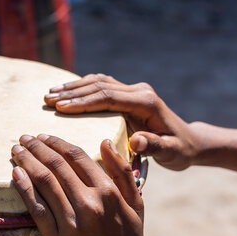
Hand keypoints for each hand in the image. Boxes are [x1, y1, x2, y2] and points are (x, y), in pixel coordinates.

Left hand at [11, 134, 178, 235]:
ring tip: (16, 151)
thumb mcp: (136, 205)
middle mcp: (88, 203)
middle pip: (56, 165)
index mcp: (108, 192)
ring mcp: (71, 222)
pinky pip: (35, 208)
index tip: (44, 136)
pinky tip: (15, 174)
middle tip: (24, 138)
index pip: (76, 156)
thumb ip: (122, 172)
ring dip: (26, 161)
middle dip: (36, 147)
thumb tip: (106, 141)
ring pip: (43, 182)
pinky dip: (24, 188)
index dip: (56, 142)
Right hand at [44, 74, 197, 170]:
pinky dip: (82, 87)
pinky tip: (65, 92)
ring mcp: (133, 90)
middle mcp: (139, 91)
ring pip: (98, 82)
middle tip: (47, 100)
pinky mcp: (128, 93)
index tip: (60, 108)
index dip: (83, 102)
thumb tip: (138, 142)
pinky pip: (101, 85)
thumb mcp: (171, 153)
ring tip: (49, 94)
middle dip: (71, 93)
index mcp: (146, 103)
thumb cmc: (179, 150)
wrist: (189, 141)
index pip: (108, 98)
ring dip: (73, 87)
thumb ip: (155, 147)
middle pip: (99, 86)